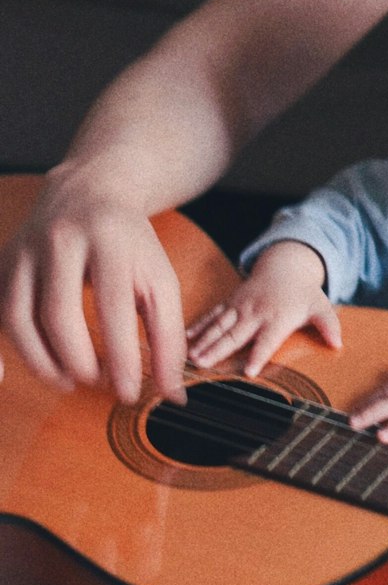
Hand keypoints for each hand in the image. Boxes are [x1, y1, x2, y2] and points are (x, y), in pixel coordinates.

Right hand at [0, 171, 186, 403]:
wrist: (90, 191)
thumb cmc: (130, 244)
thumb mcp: (160, 279)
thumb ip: (169, 336)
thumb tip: (173, 393)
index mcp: (110, 241)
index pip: (113, 307)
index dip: (121, 358)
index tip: (128, 393)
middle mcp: (62, 240)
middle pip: (59, 315)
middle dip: (78, 362)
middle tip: (98, 382)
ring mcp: (26, 250)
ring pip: (19, 317)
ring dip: (43, 362)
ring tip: (71, 380)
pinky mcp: (4, 262)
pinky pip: (1, 313)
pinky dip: (16, 348)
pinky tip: (45, 363)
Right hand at [186, 241, 340, 375]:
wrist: (285, 265)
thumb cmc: (303, 293)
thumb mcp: (321, 306)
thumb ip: (328, 325)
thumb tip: (338, 343)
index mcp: (277, 318)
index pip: (267, 340)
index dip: (259, 355)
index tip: (248, 372)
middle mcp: (256, 313)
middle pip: (236, 334)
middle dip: (218, 349)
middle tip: (203, 364)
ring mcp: (240, 307)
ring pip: (220, 325)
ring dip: (204, 340)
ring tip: (190, 356)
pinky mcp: (230, 303)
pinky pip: (213, 315)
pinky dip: (198, 326)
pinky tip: (184, 338)